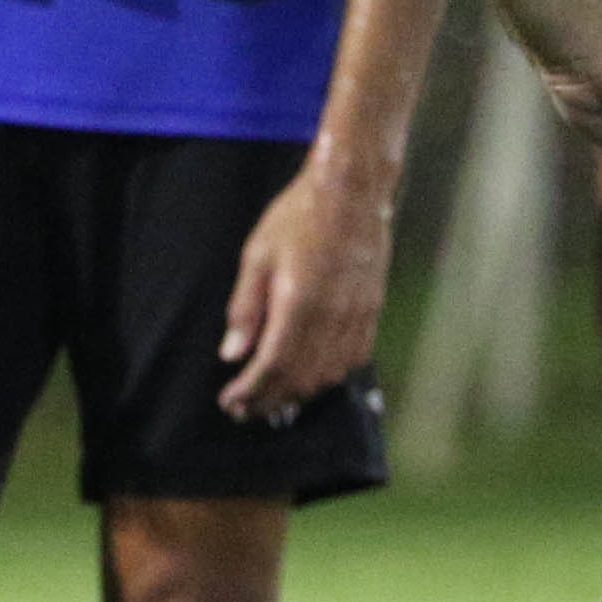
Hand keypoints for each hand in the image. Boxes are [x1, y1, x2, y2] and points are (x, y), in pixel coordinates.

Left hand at [218, 157, 394, 420]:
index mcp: (298, 304)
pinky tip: (312, 375)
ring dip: (299, 394)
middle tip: (244, 410)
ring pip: (328, 376)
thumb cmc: (298, 216)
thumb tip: (232, 352)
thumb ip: (245, 309)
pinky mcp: (372, 312)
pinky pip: (353, 360)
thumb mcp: (257, 255)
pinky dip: (330, 376)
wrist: (350, 191)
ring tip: (274, 398)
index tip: (230, 402)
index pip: (272, 367)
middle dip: (269, 401)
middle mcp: (331, 318)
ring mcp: (356, 317)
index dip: (249, 392)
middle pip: (300, 380)